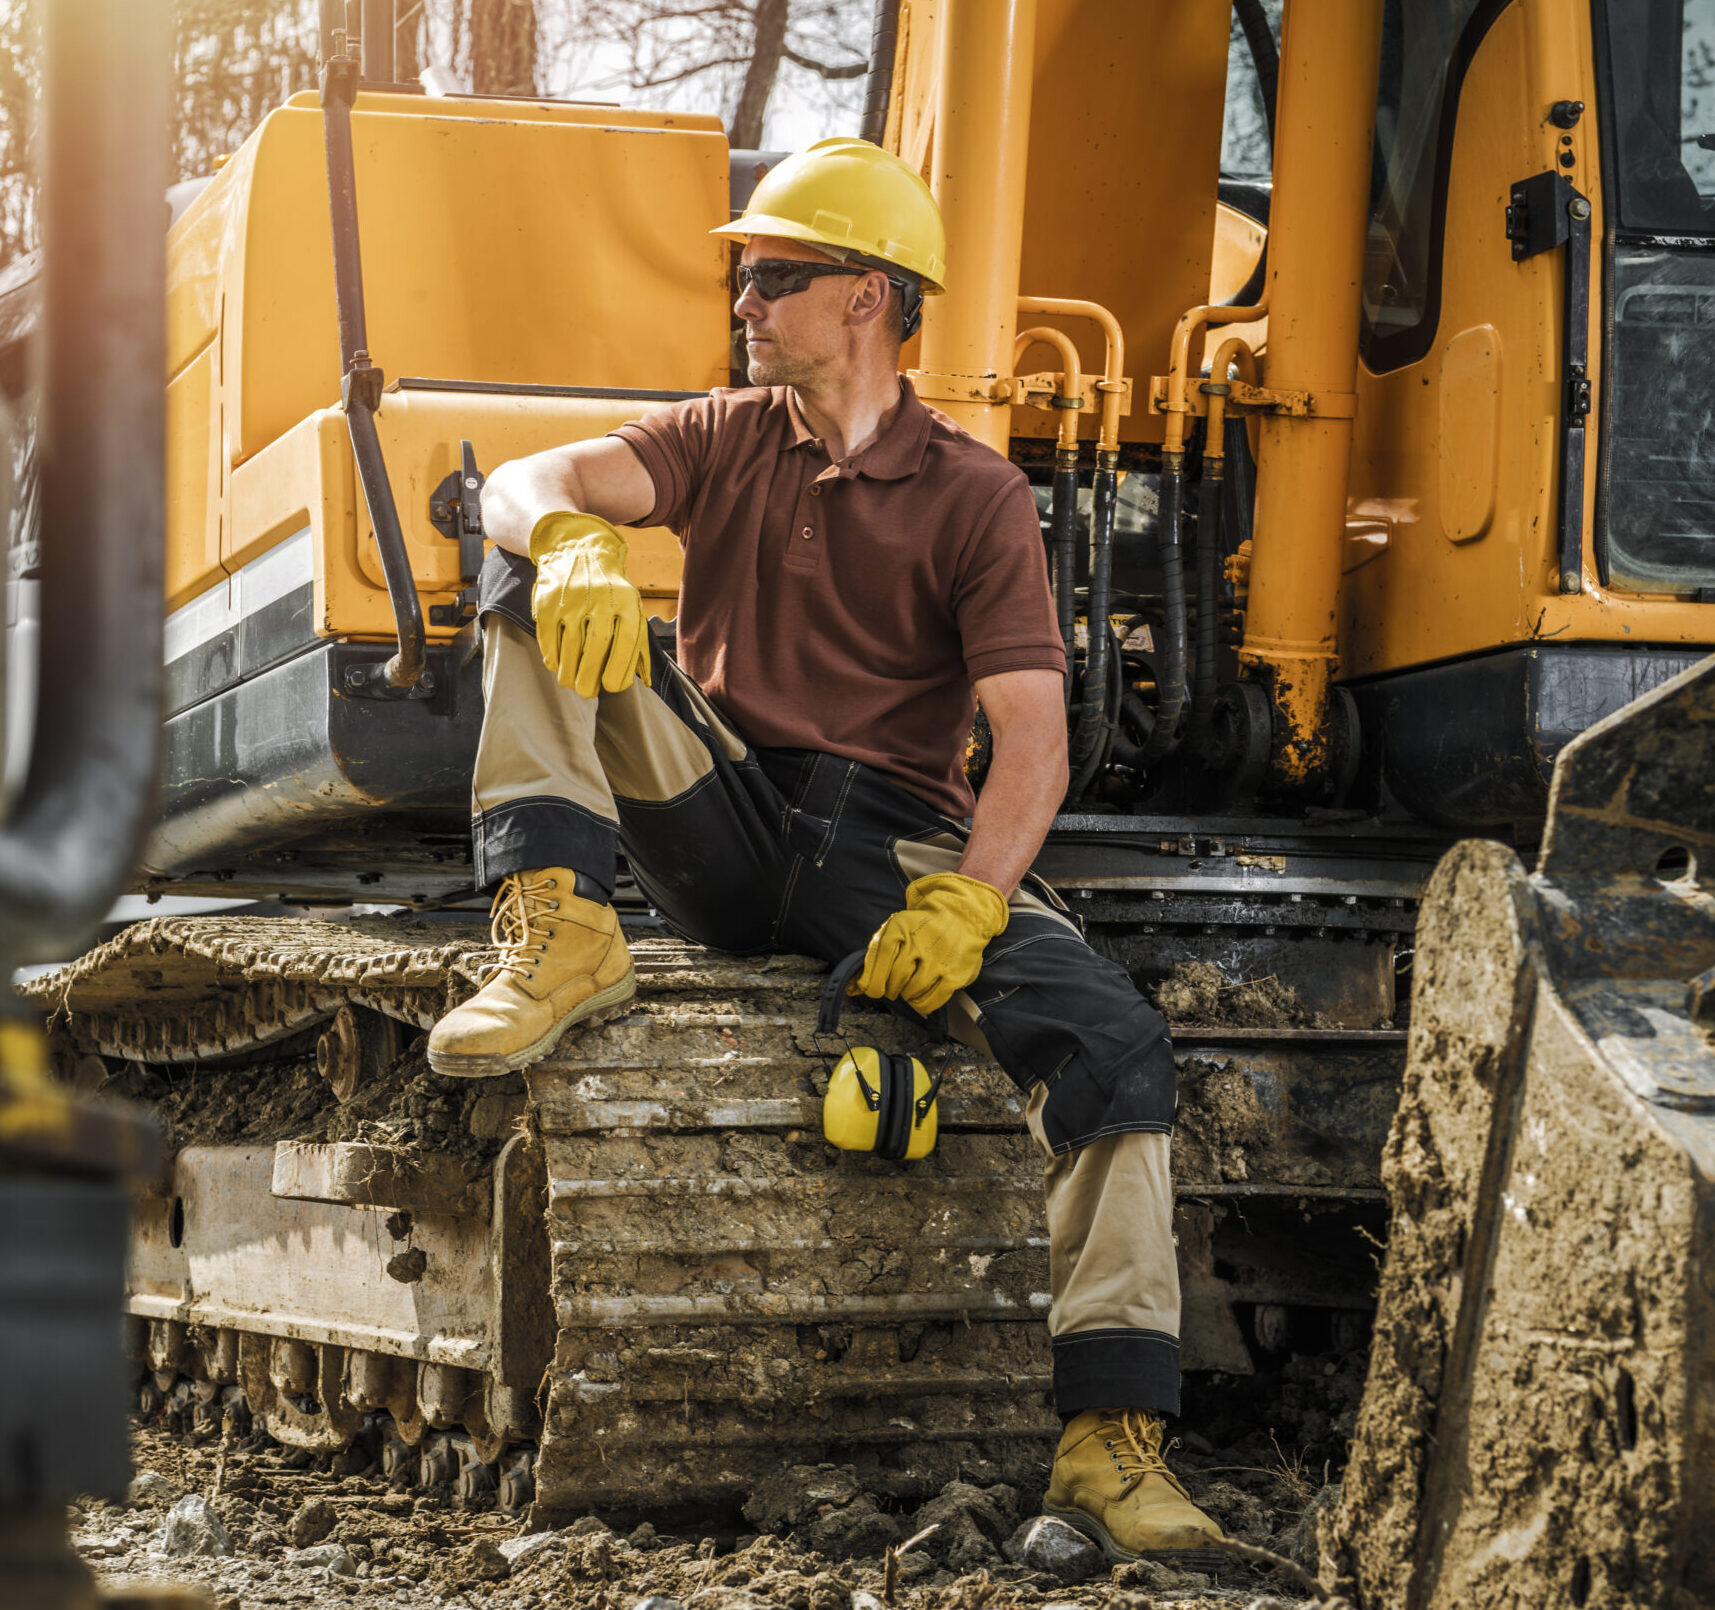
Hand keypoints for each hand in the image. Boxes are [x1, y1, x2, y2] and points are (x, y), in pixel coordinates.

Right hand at [529, 511, 651, 696]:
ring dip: (568, 673)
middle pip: (596, 649)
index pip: (626, 643)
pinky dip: (552, 657)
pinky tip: (556, 665)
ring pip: (570, 648)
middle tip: (587, 692)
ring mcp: (572, 600)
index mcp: (627, 603)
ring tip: (570, 682)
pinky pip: (549, 639)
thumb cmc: (610, 589)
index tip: (611, 687)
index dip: (618, 670)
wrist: (577, 549)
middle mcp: (601, 600)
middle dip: (590, 678)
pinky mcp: (548, 603)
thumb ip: (639, 644)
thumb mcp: (631, 607)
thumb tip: (644, 681)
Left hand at [855, 872, 1009, 1015]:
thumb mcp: (894, 930)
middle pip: (893, 980)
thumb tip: (853, 989)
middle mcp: (919, 943)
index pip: (877, 964)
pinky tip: (920, 995)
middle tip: (894, 985)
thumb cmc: (921, 928)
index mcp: (900, 929)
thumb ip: (873, 958)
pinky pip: (930, 1002)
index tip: (872, 988)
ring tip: (909, 986)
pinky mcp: (954, 976)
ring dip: (905, 994)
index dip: (871, 983)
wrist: (960, 918)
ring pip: (910, 992)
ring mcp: (938, 960)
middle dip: (889, 988)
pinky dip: (920, 1004)